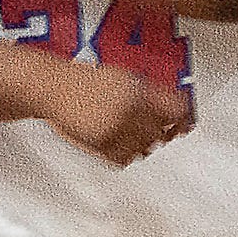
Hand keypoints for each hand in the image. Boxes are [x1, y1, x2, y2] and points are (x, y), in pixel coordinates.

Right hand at [48, 62, 192, 166]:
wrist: (52, 87)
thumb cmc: (84, 80)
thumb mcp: (123, 78)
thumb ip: (150, 93)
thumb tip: (176, 111)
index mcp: (137, 90)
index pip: (176, 109)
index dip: (183, 119)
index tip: (185, 125)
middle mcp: (129, 109)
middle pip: (161, 133)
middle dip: (160, 134)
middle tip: (155, 131)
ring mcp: (114, 128)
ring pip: (144, 149)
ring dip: (142, 145)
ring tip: (129, 134)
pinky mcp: (100, 144)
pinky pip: (123, 159)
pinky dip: (124, 155)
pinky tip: (118, 144)